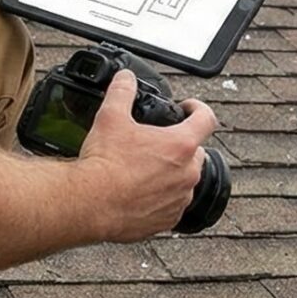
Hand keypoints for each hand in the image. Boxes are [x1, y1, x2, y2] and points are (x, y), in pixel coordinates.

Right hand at [73, 70, 217, 241]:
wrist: (90, 203)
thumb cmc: (103, 164)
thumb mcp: (110, 117)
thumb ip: (122, 92)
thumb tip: (125, 78)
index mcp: (181, 145)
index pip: (206, 119)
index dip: (198, 108)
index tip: (188, 108)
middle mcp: (187, 173)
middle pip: (195, 152)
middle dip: (180, 144)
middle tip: (157, 142)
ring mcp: (179, 199)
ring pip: (185, 180)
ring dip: (172, 172)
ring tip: (146, 168)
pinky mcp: (168, 220)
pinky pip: (173, 205)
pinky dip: (162, 197)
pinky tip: (141, 192)